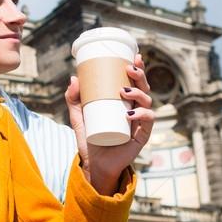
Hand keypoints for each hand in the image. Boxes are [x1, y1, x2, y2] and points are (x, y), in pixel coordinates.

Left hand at [65, 53, 154, 193]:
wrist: (94, 164)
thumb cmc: (91, 140)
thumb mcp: (79, 117)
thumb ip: (74, 100)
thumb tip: (74, 78)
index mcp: (126, 104)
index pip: (136, 83)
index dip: (138, 69)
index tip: (134, 56)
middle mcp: (136, 111)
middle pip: (145, 89)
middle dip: (140, 76)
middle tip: (129, 68)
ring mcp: (140, 124)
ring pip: (148, 103)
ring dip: (139, 93)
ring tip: (123, 91)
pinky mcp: (141, 137)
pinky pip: (147, 123)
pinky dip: (142, 116)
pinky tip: (130, 114)